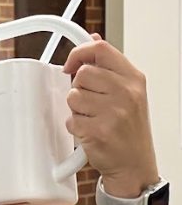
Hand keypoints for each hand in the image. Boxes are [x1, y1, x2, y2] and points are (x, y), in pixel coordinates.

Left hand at [63, 35, 159, 195]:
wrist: (134, 164)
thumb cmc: (129, 129)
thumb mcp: (129, 92)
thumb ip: (109, 67)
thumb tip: (92, 39)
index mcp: (134, 78)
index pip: (100, 50)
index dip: (79, 53)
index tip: (71, 65)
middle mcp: (126, 92)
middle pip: (82, 74)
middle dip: (78, 88)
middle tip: (89, 103)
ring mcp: (114, 112)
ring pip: (73, 96)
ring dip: (75, 109)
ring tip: (91, 118)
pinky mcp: (99, 131)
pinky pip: (71, 120)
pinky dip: (75, 126)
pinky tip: (90, 132)